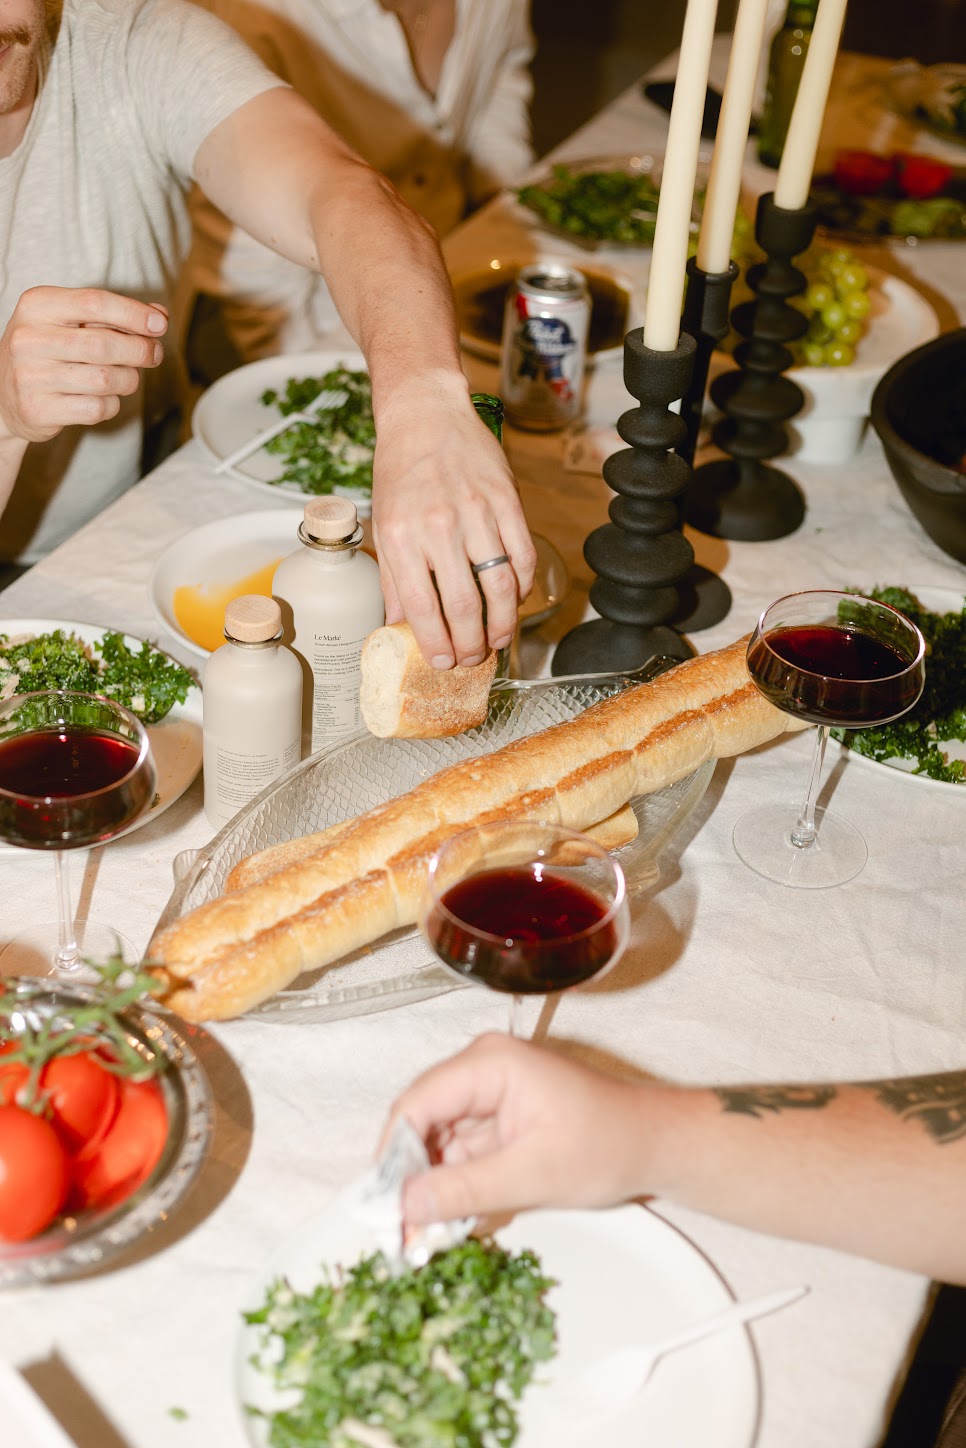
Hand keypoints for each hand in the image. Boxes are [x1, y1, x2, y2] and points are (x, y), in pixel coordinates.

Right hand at [0, 287, 166, 444]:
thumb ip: (112, 316)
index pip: (94, 302)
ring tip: (124, 377)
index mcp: (36, 306)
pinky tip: (102, 398)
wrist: (4, 396)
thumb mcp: (69, 322)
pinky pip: (97, 408)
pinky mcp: (39, 410)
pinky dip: (111, 404)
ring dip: (128, 380)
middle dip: (140, 350)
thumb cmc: (48, 352)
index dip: (134, 314)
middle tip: (153, 355)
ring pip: (105, 379)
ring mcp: (30, 376)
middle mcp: (29, 339)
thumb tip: (159, 317)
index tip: (159, 325)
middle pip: (104, 343)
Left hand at [371, 378, 536, 668]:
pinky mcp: (505, 499)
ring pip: (500, 584)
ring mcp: (476, 512)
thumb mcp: (383, 523)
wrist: (425, 413)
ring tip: (496, 640)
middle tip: (471, 658)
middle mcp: (438, 525)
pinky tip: (515, 598)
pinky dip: (523, 584)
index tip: (442, 662)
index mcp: (401, 535)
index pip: (422, 606)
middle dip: (471, 642)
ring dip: (502, 622)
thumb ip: (392, 578)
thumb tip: (396, 626)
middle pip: (465, 603)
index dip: (436, 642)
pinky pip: (522, 554)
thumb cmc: (399, 470)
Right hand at [385, 1033, 650, 1225]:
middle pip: (421, 1124)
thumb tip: (406, 1205)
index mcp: (490, 1063)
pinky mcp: (496, 1120)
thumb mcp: (534, 1174)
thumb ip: (466, 1189)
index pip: (417, 1104)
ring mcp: (487, 1095)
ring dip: (434, 1189)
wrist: (653, 1145)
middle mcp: (481, 1069)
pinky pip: (459, 1155)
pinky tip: (458, 1221)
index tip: (384, 1206)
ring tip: (430, 1235)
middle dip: (412, 1179)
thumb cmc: (608, 1144)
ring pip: (437, 1145)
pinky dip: (456, 1188)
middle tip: (403, 1233)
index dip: (393, 1156)